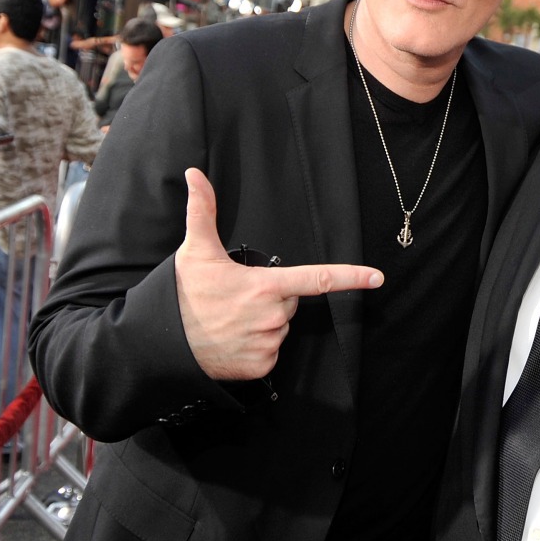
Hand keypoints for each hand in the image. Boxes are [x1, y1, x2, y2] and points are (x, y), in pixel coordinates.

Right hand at [175, 168, 382, 380]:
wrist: (162, 343)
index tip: (376, 277)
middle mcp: (271, 316)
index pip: (317, 279)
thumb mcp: (195, 251)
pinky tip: (234, 340)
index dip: (350, 277)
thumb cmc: (183, 295)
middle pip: (290, 302)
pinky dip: (258, 346)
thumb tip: (194, 173)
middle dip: (273, 297)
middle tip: (239, 297)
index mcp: (265, 286)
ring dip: (264, 322)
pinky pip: (272, 352)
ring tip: (232, 319)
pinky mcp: (261, 367)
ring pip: (280, 327)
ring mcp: (267, 343)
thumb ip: (202, 211)